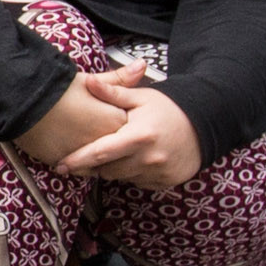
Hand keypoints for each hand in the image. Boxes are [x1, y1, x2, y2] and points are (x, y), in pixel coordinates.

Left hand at [53, 68, 203, 189]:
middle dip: (94, 164)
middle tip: (86, 155)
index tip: (60, 165)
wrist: (205, 125)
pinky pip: (137, 182)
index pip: (100, 152)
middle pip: (107, 169)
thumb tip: (88, 83)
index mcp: (139, 136)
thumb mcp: (142, 98)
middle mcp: (148, 158)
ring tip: (116, 152)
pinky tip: (135, 159)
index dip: (77, 160)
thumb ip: (113, 93)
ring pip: (120, 177)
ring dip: (112, 168)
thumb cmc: (170, 109)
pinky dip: (130, 173)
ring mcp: (157, 173)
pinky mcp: (164, 182)